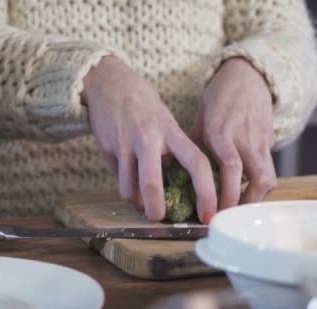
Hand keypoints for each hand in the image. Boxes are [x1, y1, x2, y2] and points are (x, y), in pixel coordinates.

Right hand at [82, 56, 216, 222]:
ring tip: (143, 202)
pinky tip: (129, 183)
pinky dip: (125, 189)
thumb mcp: (166, 123)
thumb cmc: (144, 107)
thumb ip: (173, 152)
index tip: (208, 213)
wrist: (109, 82)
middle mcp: (149, 137)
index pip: (197, 163)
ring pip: (129, 189)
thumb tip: (180, 190)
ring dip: (137, 202)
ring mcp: (126, 143)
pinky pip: (117, 179)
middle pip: (152, 182)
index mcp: (172, 132)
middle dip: (156, 208)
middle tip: (161, 219)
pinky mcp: (107, 147)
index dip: (206, 192)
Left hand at [193, 57, 276, 208]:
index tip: (214, 212)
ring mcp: (260, 141)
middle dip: (243, 203)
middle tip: (227, 216)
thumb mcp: (202, 117)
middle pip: (256, 179)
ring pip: (268, 178)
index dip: (226, 193)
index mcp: (222, 131)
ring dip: (254, 198)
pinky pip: (268, 170)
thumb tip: (180, 172)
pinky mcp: (270, 143)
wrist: (250, 76)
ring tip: (237, 208)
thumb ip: (196, 143)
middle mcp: (244, 138)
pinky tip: (245, 191)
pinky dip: (258, 185)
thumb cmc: (221, 97)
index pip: (230, 167)